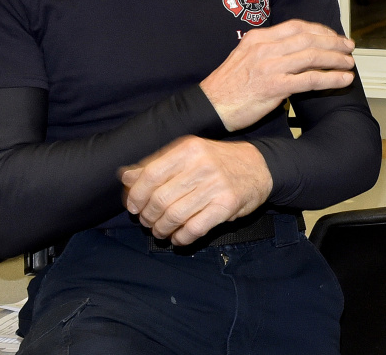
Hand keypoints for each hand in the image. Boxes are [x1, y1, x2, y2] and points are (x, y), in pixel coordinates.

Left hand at [120, 136, 271, 245]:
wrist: (259, 167)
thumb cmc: (217, 162)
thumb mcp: (188, 155)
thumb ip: (156, 165)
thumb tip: (125, 177)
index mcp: (189, 149)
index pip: (151, 174)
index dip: (136, 195)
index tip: (133, 207)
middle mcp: (202, 165)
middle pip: (160, 199)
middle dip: (148, 216)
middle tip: (148, 221)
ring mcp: (216, 185)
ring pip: (175, 215)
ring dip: (161, 229)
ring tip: (160, 231)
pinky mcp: (227, 205)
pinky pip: (195, 228)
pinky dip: (181, 237)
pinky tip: (178, 237)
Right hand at [201, 19, 355, 131]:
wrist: (208, 106)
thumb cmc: (228, 86)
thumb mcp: (245, 57)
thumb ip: (268, 49)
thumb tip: (293, 50)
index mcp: (258, 38)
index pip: (297, 26)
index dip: (320, 30)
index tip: (334, 36)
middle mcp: (265, 48)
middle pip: (309, 39)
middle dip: (334, 42)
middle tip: (349, 47)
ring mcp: (270, 67)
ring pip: (313, 56)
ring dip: (336, 59)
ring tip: (350, 62)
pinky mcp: (274, 87)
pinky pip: (310, 80)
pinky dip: (331, 78)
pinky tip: (344, 79)